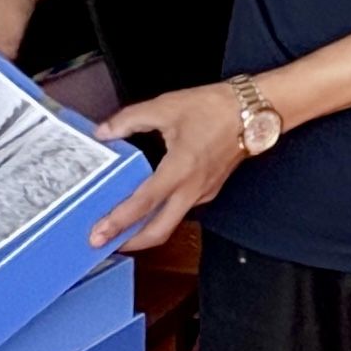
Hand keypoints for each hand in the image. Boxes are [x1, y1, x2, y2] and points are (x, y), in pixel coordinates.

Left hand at [89, 83, 244, 252]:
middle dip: (130, 243)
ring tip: (121, 227)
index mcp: (179, 169)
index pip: (143, 204)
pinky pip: (181, 210)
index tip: (98, 235)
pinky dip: (161, 214)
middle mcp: (191, 189)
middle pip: (159, 232)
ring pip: (170, 223)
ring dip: (145, 230)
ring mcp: (202, 193)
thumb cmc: (214, 108)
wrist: (253, 113)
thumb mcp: (166, 107)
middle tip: (105, 244)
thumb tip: (103, 132)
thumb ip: (129, 119)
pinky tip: (148, 205)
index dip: (118, 222)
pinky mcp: (208, 190)